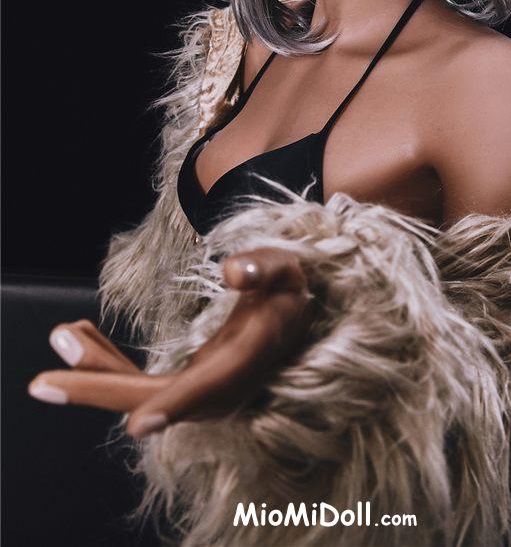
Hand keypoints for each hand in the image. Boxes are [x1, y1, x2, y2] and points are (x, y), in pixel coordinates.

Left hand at [27, 248, 315, 438]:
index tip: (139, 424)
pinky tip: (82, 336)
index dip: (176, 404)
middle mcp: (217, 389)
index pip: (208, 386)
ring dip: (95, 373)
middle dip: (98, 391)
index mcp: (244, 359)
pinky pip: (138, 385)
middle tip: (42, 383)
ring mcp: (196, 393)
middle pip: (152, 399)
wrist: (287, 320)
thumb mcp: (285, 269)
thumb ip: (264, 267)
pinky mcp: (182, 387)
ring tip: (64, 336)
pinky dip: (106, 365)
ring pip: (138, 394)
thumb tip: (232, 270)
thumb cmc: (283, 292)